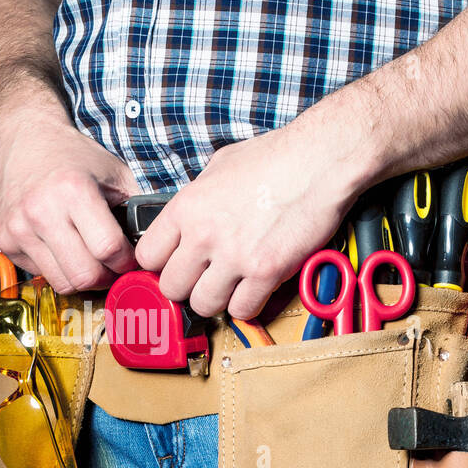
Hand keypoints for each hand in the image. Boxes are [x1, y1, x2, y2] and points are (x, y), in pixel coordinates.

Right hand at [0, 100, 139, 293]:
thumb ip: (136, 207)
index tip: (130, 259)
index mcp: (73, 190)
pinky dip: (58, 269)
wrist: (24, 141)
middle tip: (112, 267)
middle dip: (106, 277)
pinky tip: (64, 249)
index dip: (125, 262)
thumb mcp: (115, 173)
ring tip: (91, 261)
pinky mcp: (6, 241)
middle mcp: (41, 211)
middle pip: (84, 275)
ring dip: (82, 278)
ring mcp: (19, 228)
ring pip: (63, 283)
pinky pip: (41, 274)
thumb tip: (158, 244)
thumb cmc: (73, 156)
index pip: (108, 249)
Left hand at [135, 119, 362, 318]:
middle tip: (205, 279)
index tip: (174, 266)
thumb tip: (188, 217)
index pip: (147, 256)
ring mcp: (234, 256)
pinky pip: (242, 311)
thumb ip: (197, 197)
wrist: (320, 159)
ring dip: (216, 300)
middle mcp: (203, 234)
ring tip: (231, 285)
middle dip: (187, 287)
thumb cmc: (276, 156)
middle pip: (171, 288)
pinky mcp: (266, 272)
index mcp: (187, 207)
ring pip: (203, 305)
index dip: (161, 265)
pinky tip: (256, 288)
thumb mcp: (220, 166)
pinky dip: (248, 305)